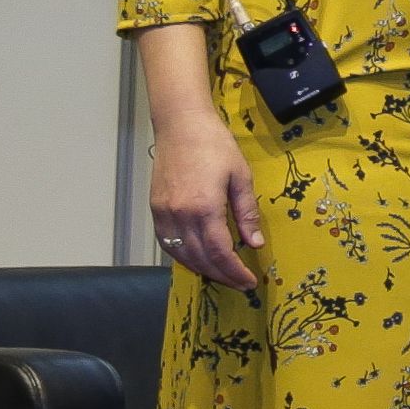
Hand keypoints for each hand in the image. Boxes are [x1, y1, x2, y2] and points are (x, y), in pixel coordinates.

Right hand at [149, 111, 266, 292]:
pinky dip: (182, 256)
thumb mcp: (241, 177)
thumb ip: (247, 213)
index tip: (249, 282)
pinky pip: (167, 243)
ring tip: (221, 275)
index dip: (235, 271)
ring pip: (181, 255)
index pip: (220, 252)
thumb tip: (254, 243)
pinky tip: (197, 259)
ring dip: (202, 269)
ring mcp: (163, 213)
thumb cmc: (214, 145)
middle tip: (239, 283)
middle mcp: (179, 215)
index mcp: (204, 207)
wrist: (181, 125)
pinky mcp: (155, 209)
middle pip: (200, 258)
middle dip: (221, 275)